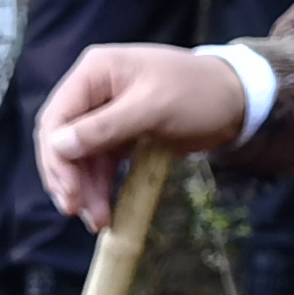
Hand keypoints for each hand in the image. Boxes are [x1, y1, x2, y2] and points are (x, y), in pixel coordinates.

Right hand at [36, 44, 252, 222]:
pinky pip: (100, 163)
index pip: (56, 117)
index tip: (69, 193)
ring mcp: (106, 113)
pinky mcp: (121, 133)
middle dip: (69, 177)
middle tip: (77, 211)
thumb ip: (104, 127)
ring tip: (98, 222)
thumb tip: (58, 146)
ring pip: (80, 157)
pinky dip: (100, 186)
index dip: (56, 158)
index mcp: (95, 72)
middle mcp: (94, 90)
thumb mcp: (152, 108)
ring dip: (85, 189)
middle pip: (62, 139)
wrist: (237, 100)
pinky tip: (105, 212)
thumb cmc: (197, 93)